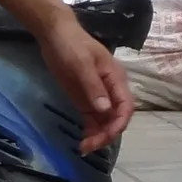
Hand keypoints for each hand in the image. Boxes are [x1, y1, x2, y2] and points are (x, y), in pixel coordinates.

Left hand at [36, 13, 133, 153]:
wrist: (55, 34)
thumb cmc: (72, 44)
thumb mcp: (81, 64)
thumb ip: (93, 87)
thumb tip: (105, 110)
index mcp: (116, 80)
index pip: (126, 106)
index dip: (119, 123)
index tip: (106, 135)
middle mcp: (111, 91)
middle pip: (117, 118)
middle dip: (107, 134)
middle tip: (90, 146)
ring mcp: (99, 97)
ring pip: (105, 122)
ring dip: (98, 136)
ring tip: (84, 148)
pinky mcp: (86, 100)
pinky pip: (93, 120)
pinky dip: (91, 131)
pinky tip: (83, 141)